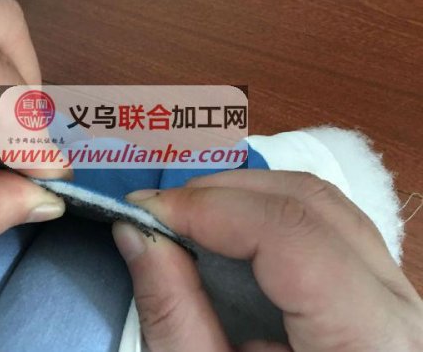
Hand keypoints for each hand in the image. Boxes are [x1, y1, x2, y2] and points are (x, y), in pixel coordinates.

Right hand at [113, 170, 422, 351]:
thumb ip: (173, 313)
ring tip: (187, 216)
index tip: (147, 210)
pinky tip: (226, 230)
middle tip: (159, 211)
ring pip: (320, 202)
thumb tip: (135, 231)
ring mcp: (394, 288)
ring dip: (243, 196)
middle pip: (310, 202)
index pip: (292, 233)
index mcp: (371, 340)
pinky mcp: (376, 285)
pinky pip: (324, 222)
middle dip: (222, 193)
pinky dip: (266, 213)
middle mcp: (398, 304)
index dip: (212, 208)